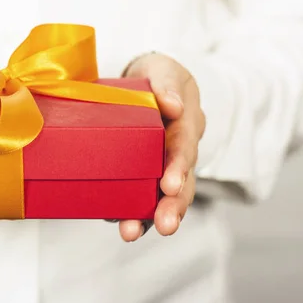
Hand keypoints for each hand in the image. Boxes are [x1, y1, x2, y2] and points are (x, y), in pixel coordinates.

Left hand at [117, 53, 204, 241]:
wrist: (147, 82)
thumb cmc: (157, 76)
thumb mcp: (163, 70)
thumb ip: (167, 84)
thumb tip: (174, 107)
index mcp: (186, 125)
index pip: (184, 147)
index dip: (178, 167)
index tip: (169, 185)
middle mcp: (179, 151)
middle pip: (182, 182)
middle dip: (173, 205)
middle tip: (164, 226)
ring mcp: (163, 166)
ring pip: (163, 197)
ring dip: (149, 217)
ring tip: (131, 233)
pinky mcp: (144, 174)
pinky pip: (141, 197)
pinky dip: (131, 212)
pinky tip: (116, 222)